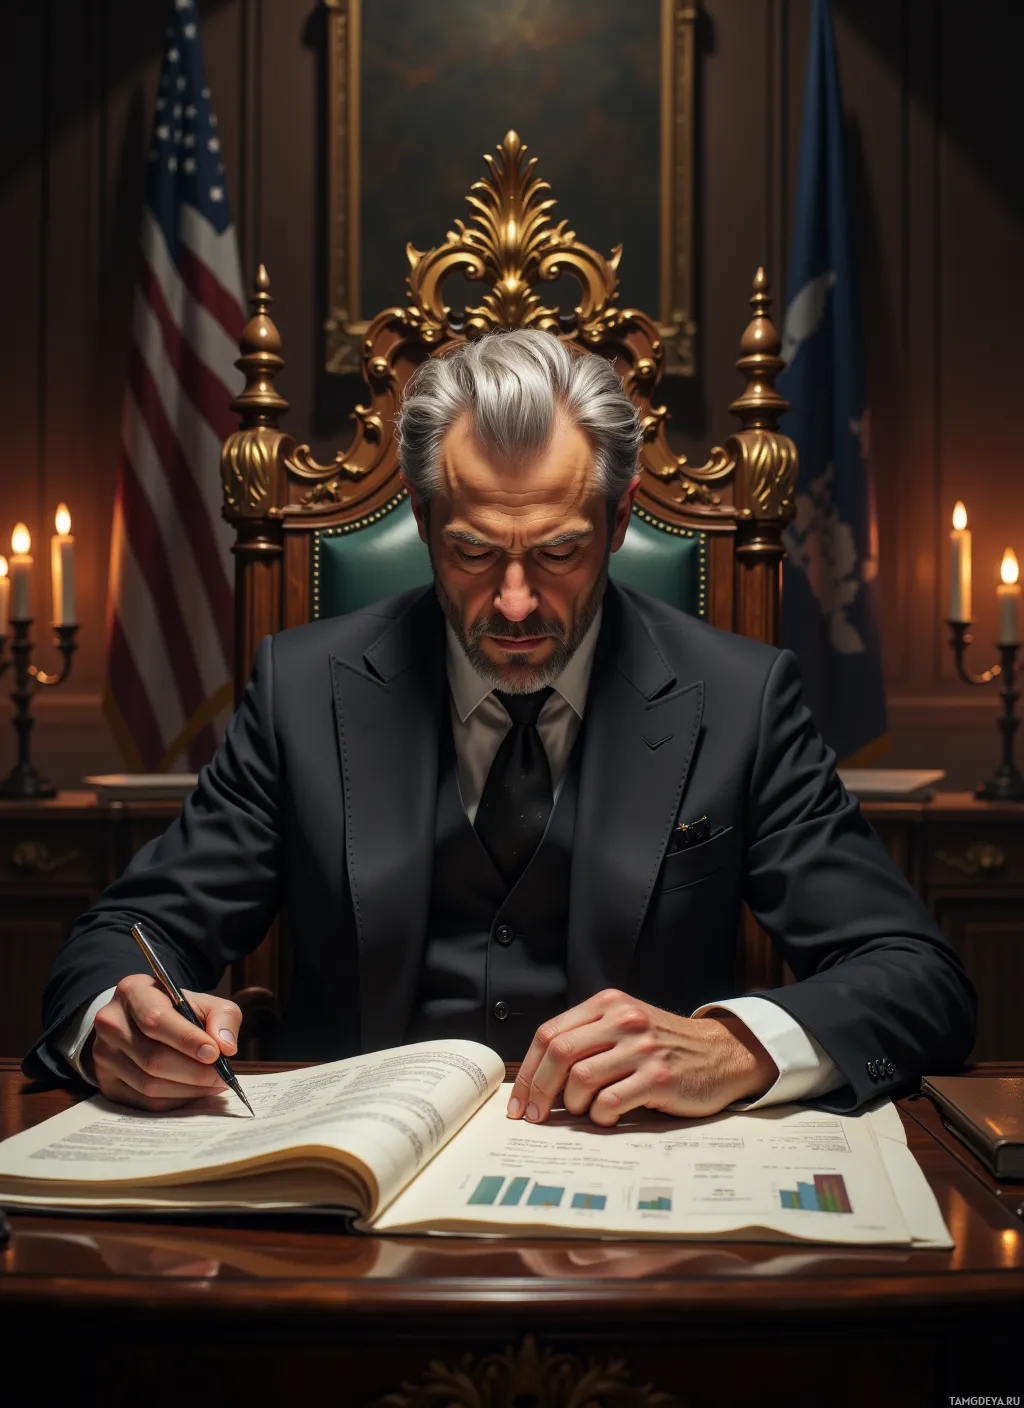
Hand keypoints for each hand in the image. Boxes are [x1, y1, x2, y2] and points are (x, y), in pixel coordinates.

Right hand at [85, 974, 242, 1111]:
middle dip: (194, 1072)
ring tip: (213, 1084)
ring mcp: (103, 1055)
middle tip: (222, 1076)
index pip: (156, 1020)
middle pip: (152, 1058)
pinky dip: (175, 1100)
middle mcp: (111, 1023)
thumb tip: (226, 1047)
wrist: (136, 1020)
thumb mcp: (201, 1001)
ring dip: (188, 1089)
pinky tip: (194, 1091)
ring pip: (148, 1084)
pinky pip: (144, 1102)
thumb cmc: (174, 1010)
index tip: (215, 1054)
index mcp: (133, 992)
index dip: (187, 1040)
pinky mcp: (106, 1082)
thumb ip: (221, 1016)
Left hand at [507, 989, 777, 1126]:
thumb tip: (537, 1078)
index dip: (528, 1072)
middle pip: (559, 1053)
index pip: (550, 1034)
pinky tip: (608, 1116)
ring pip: (581, 1078)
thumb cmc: (664, 1046)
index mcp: (608, 1004)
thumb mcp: (625, 1025)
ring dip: (573, 1104)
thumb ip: (587, 1038)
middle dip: (538, 1090)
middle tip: (534, 1117)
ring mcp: (642, 1048)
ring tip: (583, 1111)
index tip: (519, 1102)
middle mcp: (623, 1020)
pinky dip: (600, 1116)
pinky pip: (610, 1101)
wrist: (720, 1054)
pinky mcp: (659, 1077)